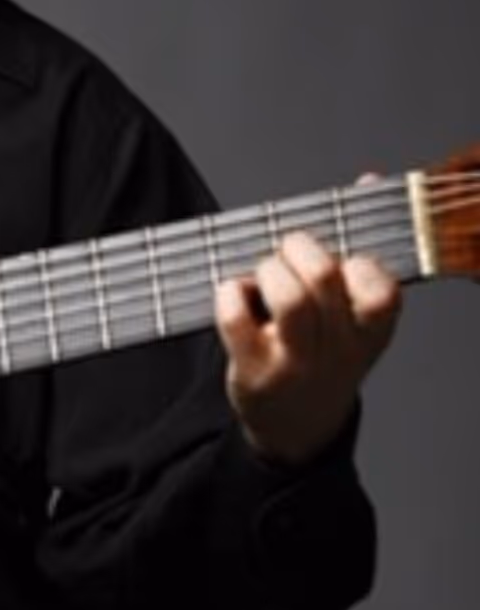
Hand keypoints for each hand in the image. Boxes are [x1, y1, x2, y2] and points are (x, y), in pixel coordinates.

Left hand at [215, 220, 401, 467]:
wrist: (296, 428)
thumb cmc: (322, 354)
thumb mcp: (353, 316)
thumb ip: (357, 250)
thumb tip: (364, 182)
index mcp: (369, 332)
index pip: (382, 292)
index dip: (359, 264)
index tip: (341, 258)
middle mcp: (337, 349)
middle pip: (325, 281)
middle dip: (300, 249)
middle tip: (288, 249)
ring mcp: (294, 362)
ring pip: (288, 299)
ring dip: (269, 271)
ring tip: (263, 273)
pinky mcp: (253, 371)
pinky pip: (235, 319)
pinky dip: (228, 294)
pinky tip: (233, 295)